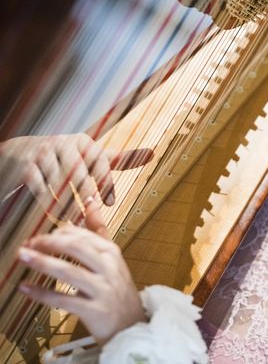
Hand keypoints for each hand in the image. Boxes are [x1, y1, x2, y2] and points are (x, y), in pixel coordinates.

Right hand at [0, 133, 152, 217]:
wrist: (20, 153)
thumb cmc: (67, 158)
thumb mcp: (92, 156)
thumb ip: (120, 159)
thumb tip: (153, 153)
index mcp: (84, 141)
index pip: (99, 162)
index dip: (105, 184)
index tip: (109, 204)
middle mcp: (63, 143)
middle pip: (78, 173)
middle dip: (84, 197)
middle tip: (90, 216)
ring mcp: (42, 153)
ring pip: (59, 184)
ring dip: (67, 205)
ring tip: (75, 221)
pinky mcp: (25, 167)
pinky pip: (39, 189)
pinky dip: (48, 205)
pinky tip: (54, 218)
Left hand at [18, 200, 145, 344]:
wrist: (132, 326)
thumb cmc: (116, 290)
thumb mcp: (111, 259)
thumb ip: (98, 232)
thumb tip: (90, 202)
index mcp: (112, 253)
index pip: (83, 235)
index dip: (57, 233)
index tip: (38, 236)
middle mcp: (109, 269)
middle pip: (77, 248)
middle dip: (49, 243)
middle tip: (28, 243)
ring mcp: (103, 290)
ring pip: (70, 272)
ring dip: (42, 263)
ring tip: (23, 257)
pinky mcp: (95, 311)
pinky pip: (64, 300)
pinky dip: (42, 293)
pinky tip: (26, 288)